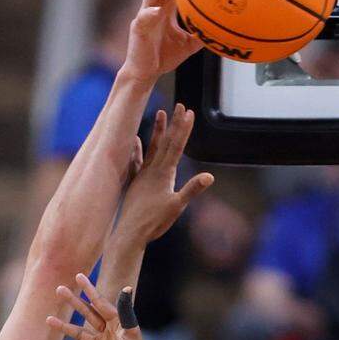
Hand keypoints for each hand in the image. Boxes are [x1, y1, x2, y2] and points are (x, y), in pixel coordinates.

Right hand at [48, 273, 150, 339]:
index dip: (89, 289)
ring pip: (81, 334)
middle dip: (74, 302)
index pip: (99, 302)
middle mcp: (109, 332)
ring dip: (65, 327)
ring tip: (49, 319)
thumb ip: (125, 312)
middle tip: (59, 290)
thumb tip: (126, 288)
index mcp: (117, 323)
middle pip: (87, 314)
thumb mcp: (130, 332)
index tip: (78, 276)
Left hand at [114, 105, 213, 247]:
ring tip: (161, 113)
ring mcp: (142, 175)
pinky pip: (136, 161)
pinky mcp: (135, 183)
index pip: (176, 146)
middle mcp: (151, 170)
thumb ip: (192, 190)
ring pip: (151, 147)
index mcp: (163, 174)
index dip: (183, 128)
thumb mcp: (176, 207)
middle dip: (174, 123)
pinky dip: (137, 149)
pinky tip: (136, 139)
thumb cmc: (153, 223)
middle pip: (165, 142)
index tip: (189, 111)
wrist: (129, 234)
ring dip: (158, 131)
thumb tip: (210, 177)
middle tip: (180, 105)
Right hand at [122, 0, 202, 82]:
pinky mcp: (138, 29)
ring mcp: (145, 16)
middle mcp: (154, 8)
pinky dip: (150, 14)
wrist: (146, 73)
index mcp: (165, 9)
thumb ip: (200, 34)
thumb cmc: (164, 57)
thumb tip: (220, 31)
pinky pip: (144, 19)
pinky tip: (157, 10)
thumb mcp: (188, 45)